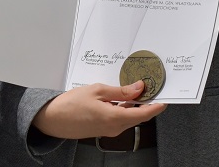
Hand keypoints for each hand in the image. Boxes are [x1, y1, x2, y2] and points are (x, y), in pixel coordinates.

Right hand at [31, 82, 166, 139]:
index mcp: (115, 118)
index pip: (144, 114)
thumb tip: (138, 88)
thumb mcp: (97, 90)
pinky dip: (124, 110)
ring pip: (129, 118)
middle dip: (146, 103)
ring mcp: (109, 130)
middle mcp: (115, 128)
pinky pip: (120, 120)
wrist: (54, 119)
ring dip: (134, 106)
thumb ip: (120, 91)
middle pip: (138, 116)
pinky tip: (120, 99)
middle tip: (150, 88)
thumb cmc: (71, 104)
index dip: (156, 106)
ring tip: (135, 90)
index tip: (165, 98)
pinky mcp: (104, 130)